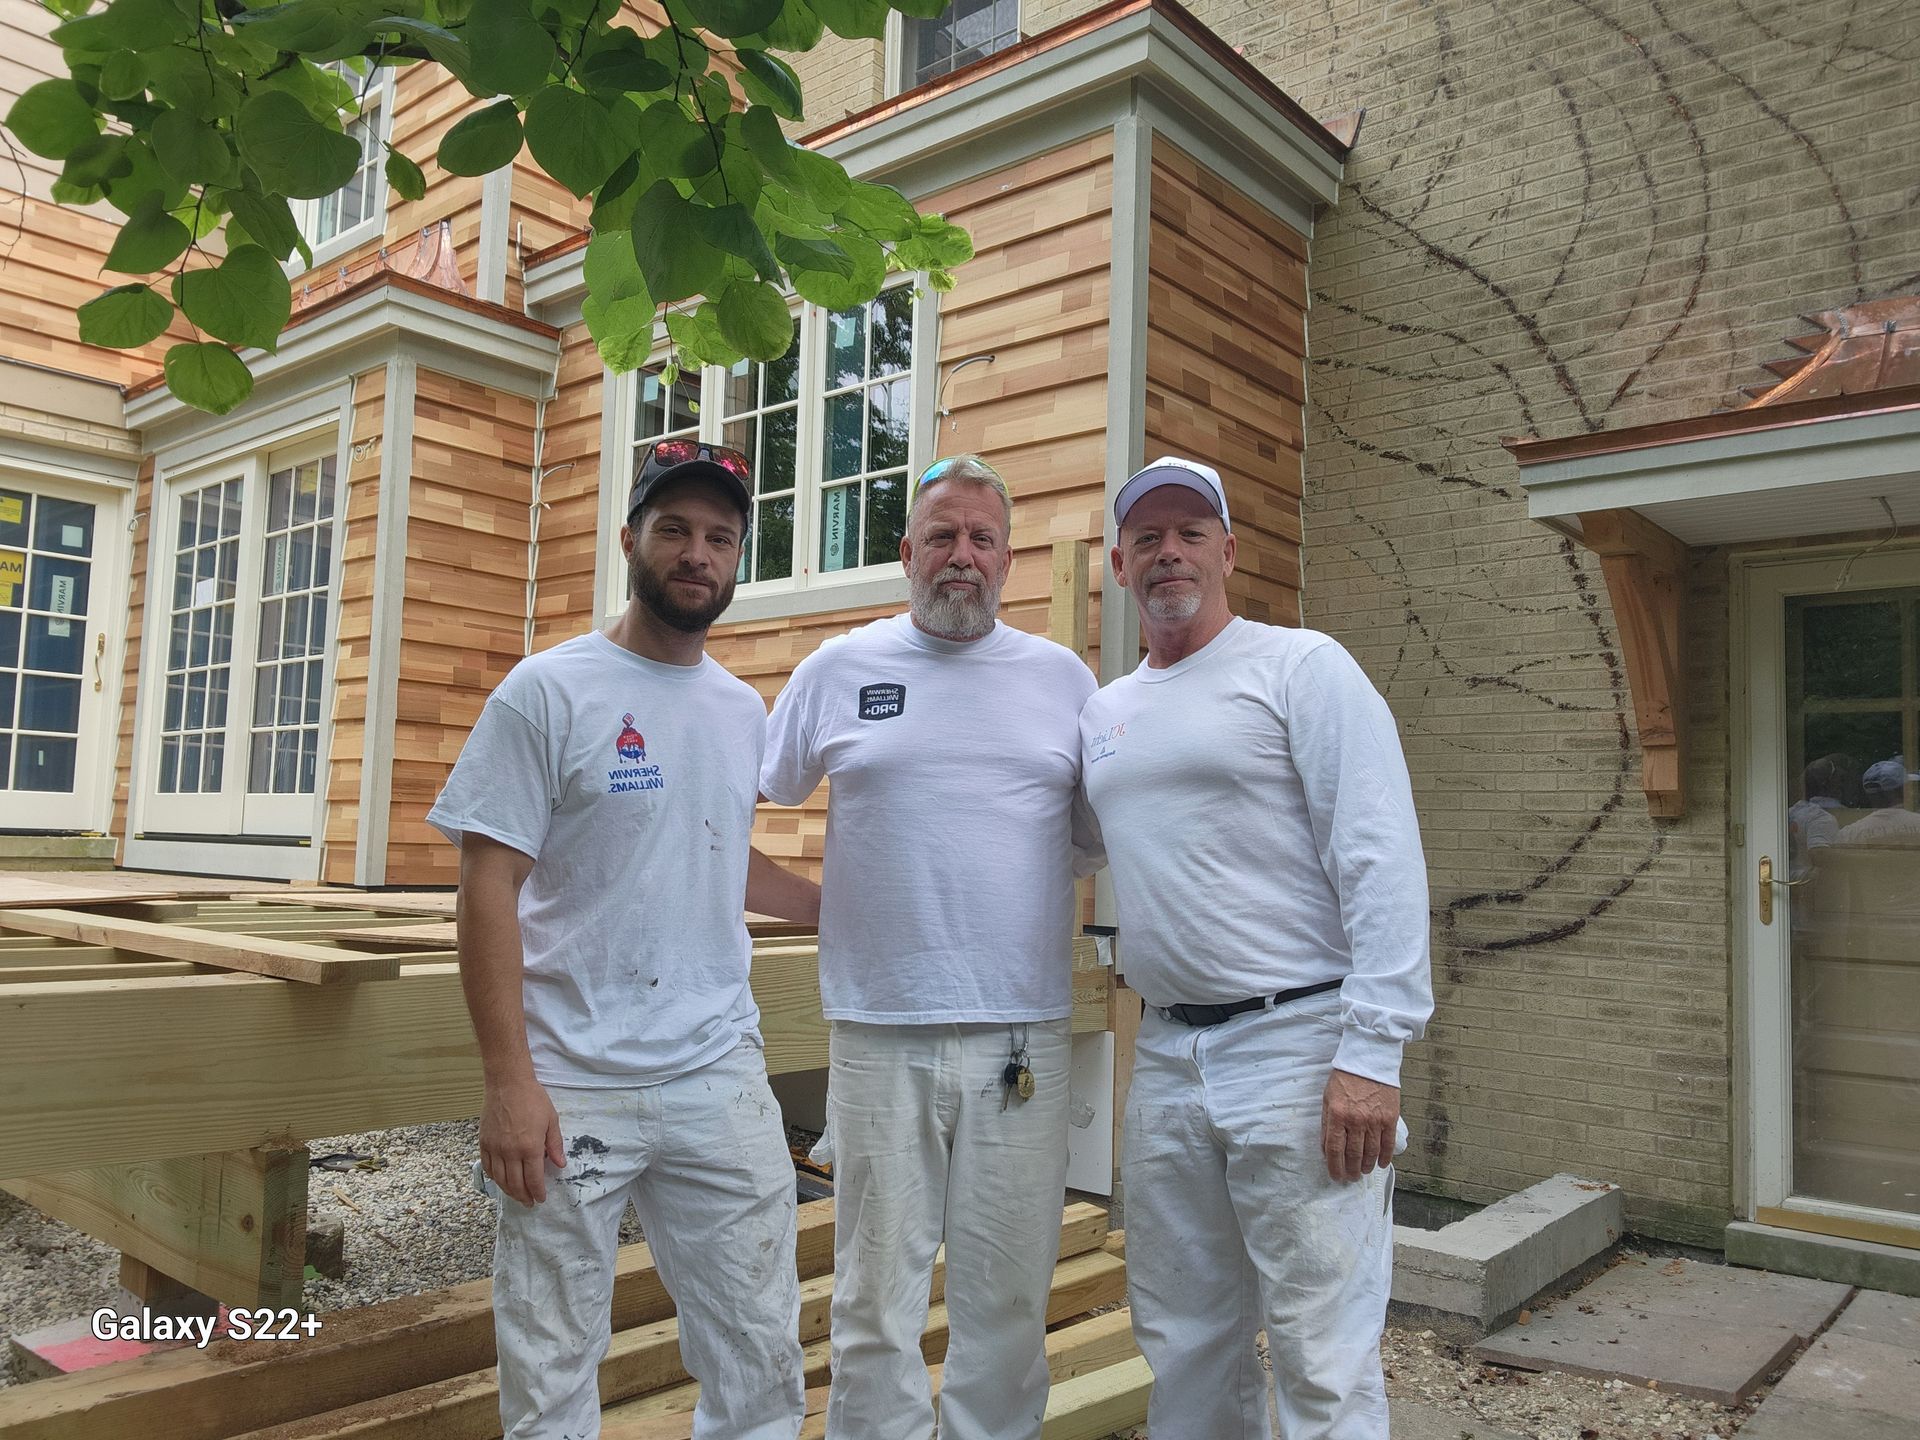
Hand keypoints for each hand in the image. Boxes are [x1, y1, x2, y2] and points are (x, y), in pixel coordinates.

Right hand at [480, 1074, 564, 1204]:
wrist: (507, 1083)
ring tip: (517, 1196)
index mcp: (529, 1147)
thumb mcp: (551, 1120)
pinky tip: (500, 1180)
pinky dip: (494, 1177)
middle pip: (515, 1183)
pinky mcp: (484, 1143)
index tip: (540, 1199)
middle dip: (523, 1196)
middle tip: (529, 1202)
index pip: (533, 1178)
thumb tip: (560, 1164)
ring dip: (509, 1191)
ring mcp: (495, 1148)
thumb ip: (555, 1145)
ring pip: (500, 1179)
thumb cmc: (533, 1099)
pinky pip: (487, 1167)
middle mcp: (510, 1152)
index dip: (537, 1192)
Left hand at [1321, 1068, 1398, 1182]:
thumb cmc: (1345, 1079)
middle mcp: (1355, 1121)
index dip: (1334, 1166)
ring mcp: (1374, 1120)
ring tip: (1363, 1172)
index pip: (1334, 1149)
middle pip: (1353, 1154)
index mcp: (1337, 1115)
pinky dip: (1385, 1157)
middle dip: (1350, 1170)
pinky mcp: (1390, 1118)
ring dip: (1366, 1166)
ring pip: (1371, 1152)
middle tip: (1350, 1178)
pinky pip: (1388, 1144)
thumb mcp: (1327, 1099)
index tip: (1335, 1176)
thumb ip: (1327, 1124)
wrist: (1368, 1061)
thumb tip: (1327, 1148)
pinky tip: (1382, 1164)